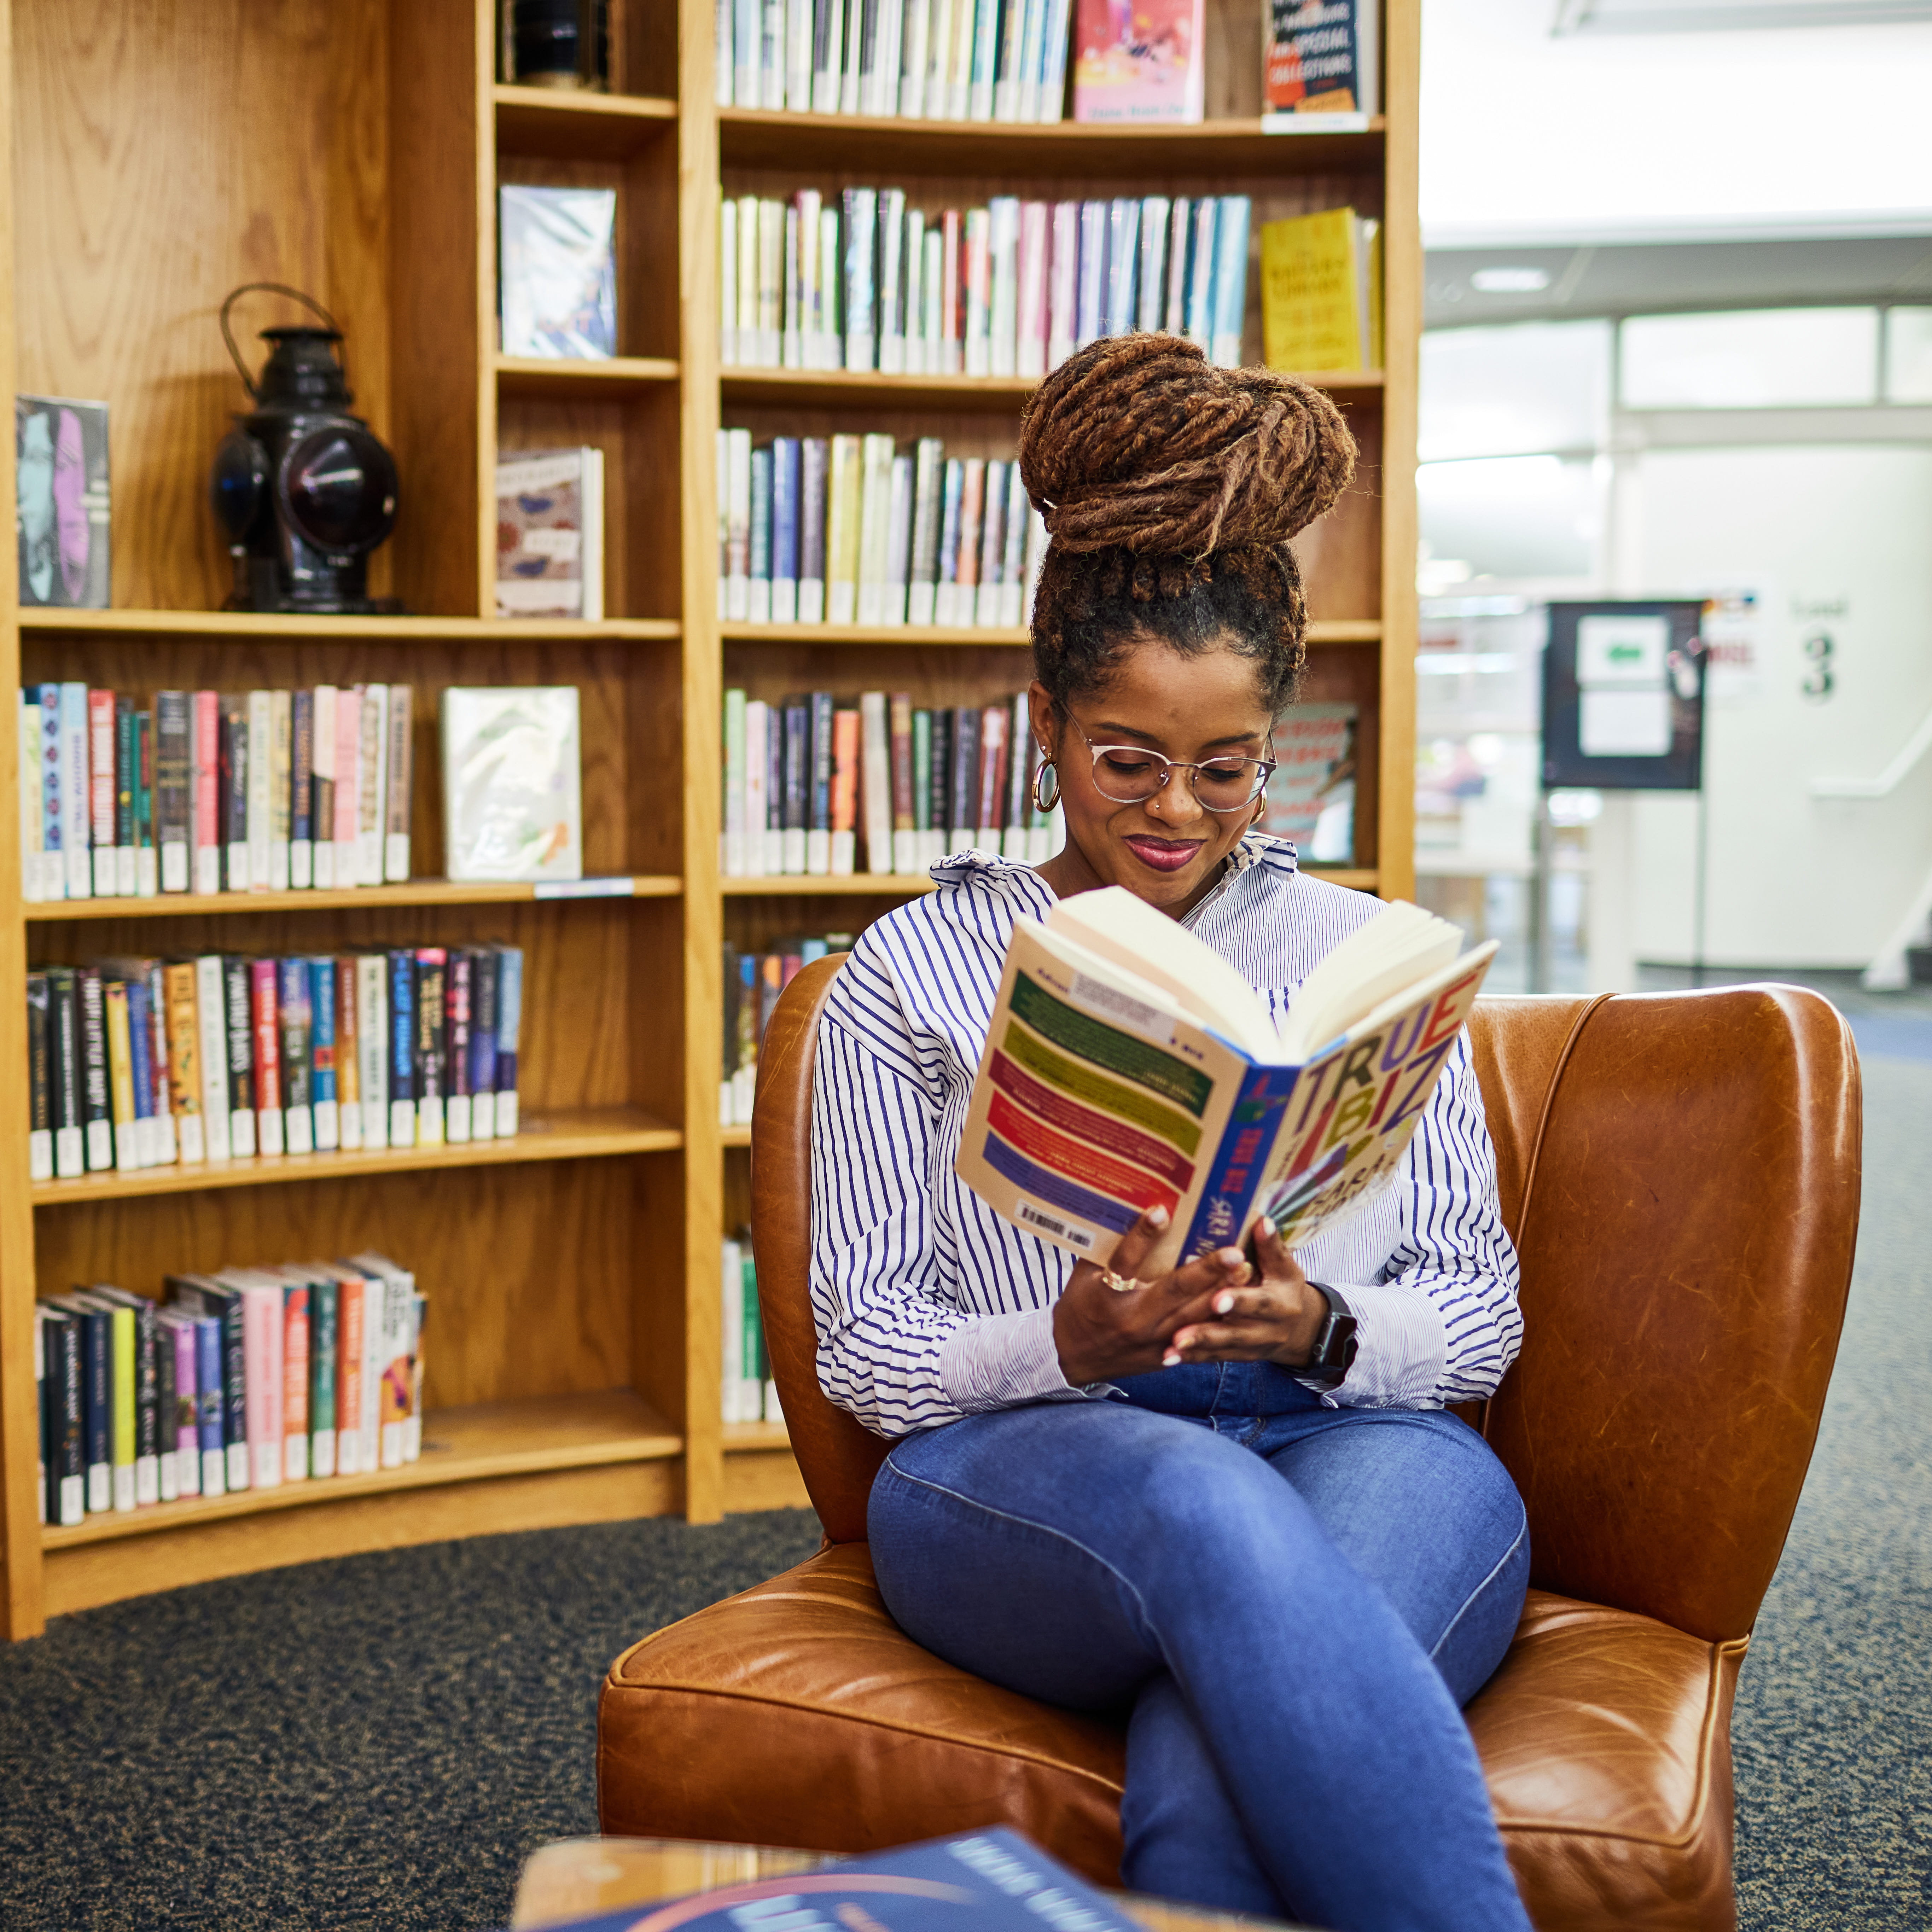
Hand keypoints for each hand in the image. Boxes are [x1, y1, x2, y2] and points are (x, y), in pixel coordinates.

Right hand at [1052, 1206, 1251, 1385]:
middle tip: (1233, 1251)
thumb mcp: (1083, 1276)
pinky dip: (1217, 1323)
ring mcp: (1151, 1341)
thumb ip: (1106, 1249)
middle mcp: (1131, 1319)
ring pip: (1193, 1316)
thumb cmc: (1078, 1307)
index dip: (1142, 1235)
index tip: (1161, 1211)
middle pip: (1173, 1290)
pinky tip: (1238, 1305)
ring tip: (1245, 1272)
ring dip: (1221, 1294)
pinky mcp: (1164, 1357)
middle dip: (1206, 1270)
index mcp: (1106, 1295)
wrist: (1071, 1358)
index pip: (1125, 1261)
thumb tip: (1127, 1210)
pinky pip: (1196, 1339)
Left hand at [1160, 1215, 1327, 1369]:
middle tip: (1181, 1334)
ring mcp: (1252, 1348)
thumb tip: (1262, 1220)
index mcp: (1281, 1303)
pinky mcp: (1237, 1356)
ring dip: (1196, 1349)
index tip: (1216, 1299)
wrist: (1298, 1328)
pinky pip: (1214, 1359)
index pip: (1259, 1303)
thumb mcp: (1284, 1266)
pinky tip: (1168, 1358)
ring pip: (1222, 1349)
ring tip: (1171, 1347)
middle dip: (1209, 1333)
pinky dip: (1192, 1359)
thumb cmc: (1283, 1286)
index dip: (1239, 1301)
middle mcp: (1268, 1330)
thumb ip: (1271, 1246)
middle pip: (1237, 1333)